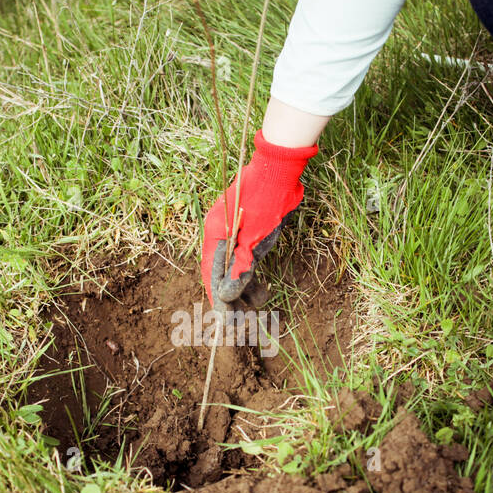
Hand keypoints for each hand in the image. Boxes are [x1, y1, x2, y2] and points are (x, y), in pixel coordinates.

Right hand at [200, 129, 316, 305]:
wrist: (281, 171)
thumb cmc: (266, 202)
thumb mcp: (253, 238)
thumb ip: (240, 267)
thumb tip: (227, 295)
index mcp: (215, 234)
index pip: (212, 273)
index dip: (217, 298)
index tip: (223, 321)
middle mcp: (221, 234)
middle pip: (221, 272)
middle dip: (231, 298)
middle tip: (240, 322)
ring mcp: (235, 232)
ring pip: (235, 268)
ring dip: (244, 289)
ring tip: (254, 308)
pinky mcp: (251, 231)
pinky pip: (246, 260)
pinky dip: (251, 275)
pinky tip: (260, 290)